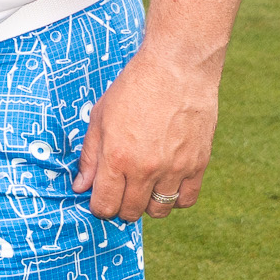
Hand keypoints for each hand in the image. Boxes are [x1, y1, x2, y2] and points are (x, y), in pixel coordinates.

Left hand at [75, 38, 219, 221]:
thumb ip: (90, 156)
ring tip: (144, 185)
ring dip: (148, 204)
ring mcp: (174, 169)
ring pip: (158, 210)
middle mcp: (146, 169)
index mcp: (117, 158)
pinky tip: (167, 182)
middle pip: (130, 212)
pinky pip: (186, 200)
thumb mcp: (100, 117)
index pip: (105, 207)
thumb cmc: (135, 88)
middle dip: (121, 206)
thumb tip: (81, 187)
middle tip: (122, 189)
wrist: (177, 68)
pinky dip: (175, 198)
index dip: (99, 206)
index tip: (101, 196)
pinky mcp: (198, 164)